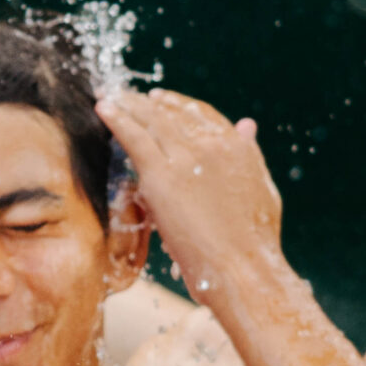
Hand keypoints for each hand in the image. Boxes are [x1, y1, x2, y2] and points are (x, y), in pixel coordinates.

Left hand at [95, 89, 283, 302]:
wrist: (243, 268)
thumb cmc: (255, 244)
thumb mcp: (262, 190)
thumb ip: (250, 155)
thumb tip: (247, 126)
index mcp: (238, 148)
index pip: (203, 115)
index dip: (179, 106)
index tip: (162, 102)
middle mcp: (213, 144)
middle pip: (175, 113)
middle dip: (150, 103)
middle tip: (130, 96)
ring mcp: (187, 156)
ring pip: (152, 120)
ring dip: (129, 105)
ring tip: (111, 97)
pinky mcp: (162, 173)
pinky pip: (134, 136)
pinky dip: (116, 119)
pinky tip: (102, 109)